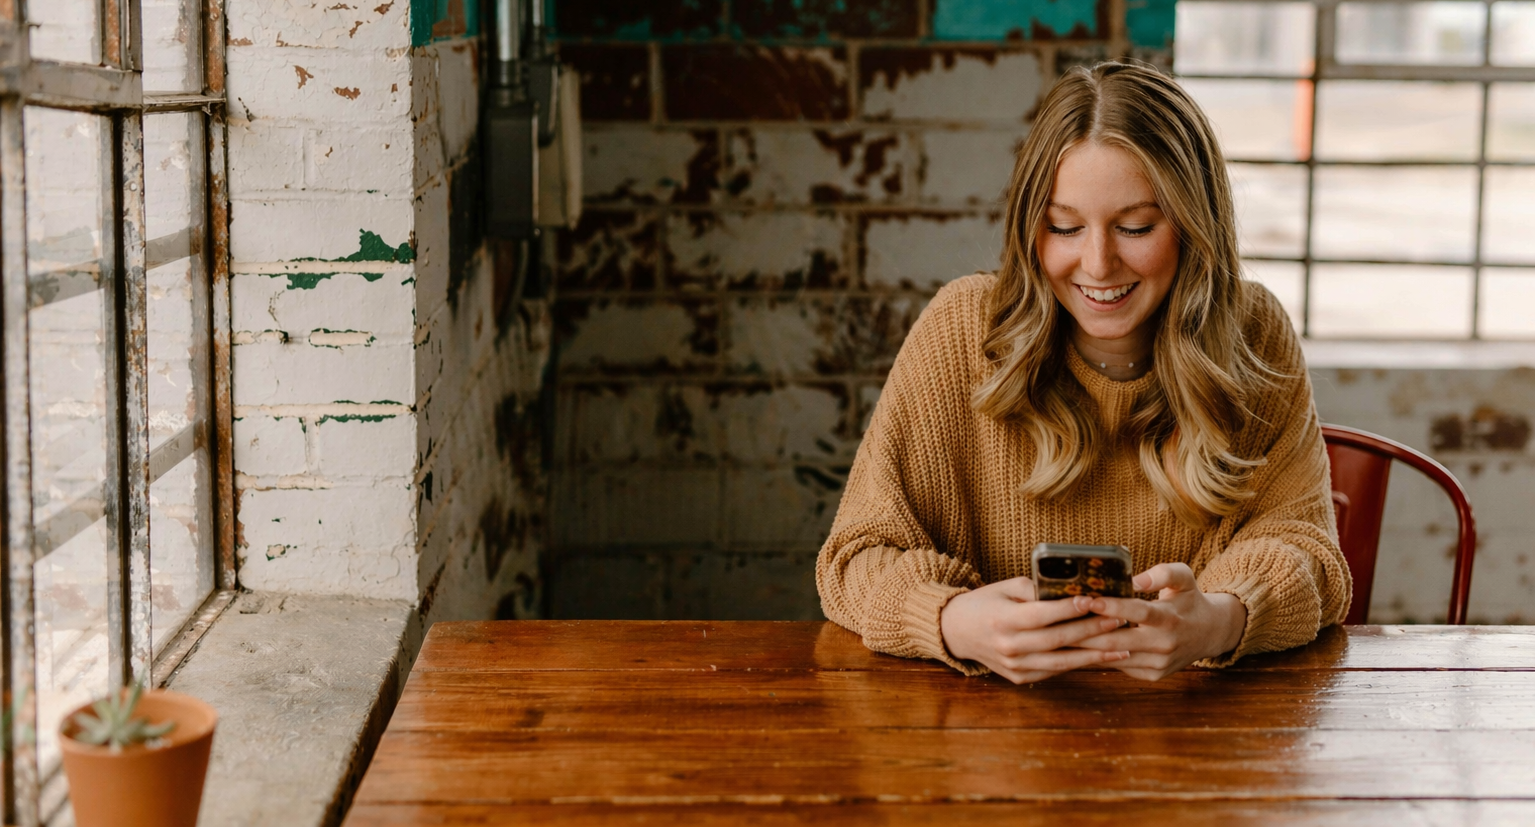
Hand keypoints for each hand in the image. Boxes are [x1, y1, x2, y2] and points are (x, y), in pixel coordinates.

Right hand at [940, 577, 1130, 683]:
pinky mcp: (1019, 678)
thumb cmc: (985, 603)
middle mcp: (1009, 646)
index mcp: (1003, 620)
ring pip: (1061, 662)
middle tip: (1120, 621)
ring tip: (1122, 647)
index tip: (1094, 600)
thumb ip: (1035, 589)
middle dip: (1091, 630)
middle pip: (1057, 640)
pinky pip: (1054, 672)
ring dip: (1094, 655)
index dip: (1069, 609)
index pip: (1042, 615)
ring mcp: (1014, 666)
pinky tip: (1100, 658)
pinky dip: (1078, 665)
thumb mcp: (1004, 588)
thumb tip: (1071, 588)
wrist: (956, 632)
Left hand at [1075, 562, 1247, 680]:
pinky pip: (1118, 666)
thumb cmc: (1189, 600)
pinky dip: (1096, 657)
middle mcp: (1164, 645)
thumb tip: (1135, 579)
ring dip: (1085, 647)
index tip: (1087, 599)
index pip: (1138, 612)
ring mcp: (1157, 664)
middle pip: (1118, 640)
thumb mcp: (1184, 578)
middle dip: (1086, 631)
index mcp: (1170, 619)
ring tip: (1059, 634)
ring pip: (1114, 656)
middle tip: (1059, 620)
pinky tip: (1075, 647)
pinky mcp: (1152, 675)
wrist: (1209, 633)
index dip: (1112, 607)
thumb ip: (1163, 573)